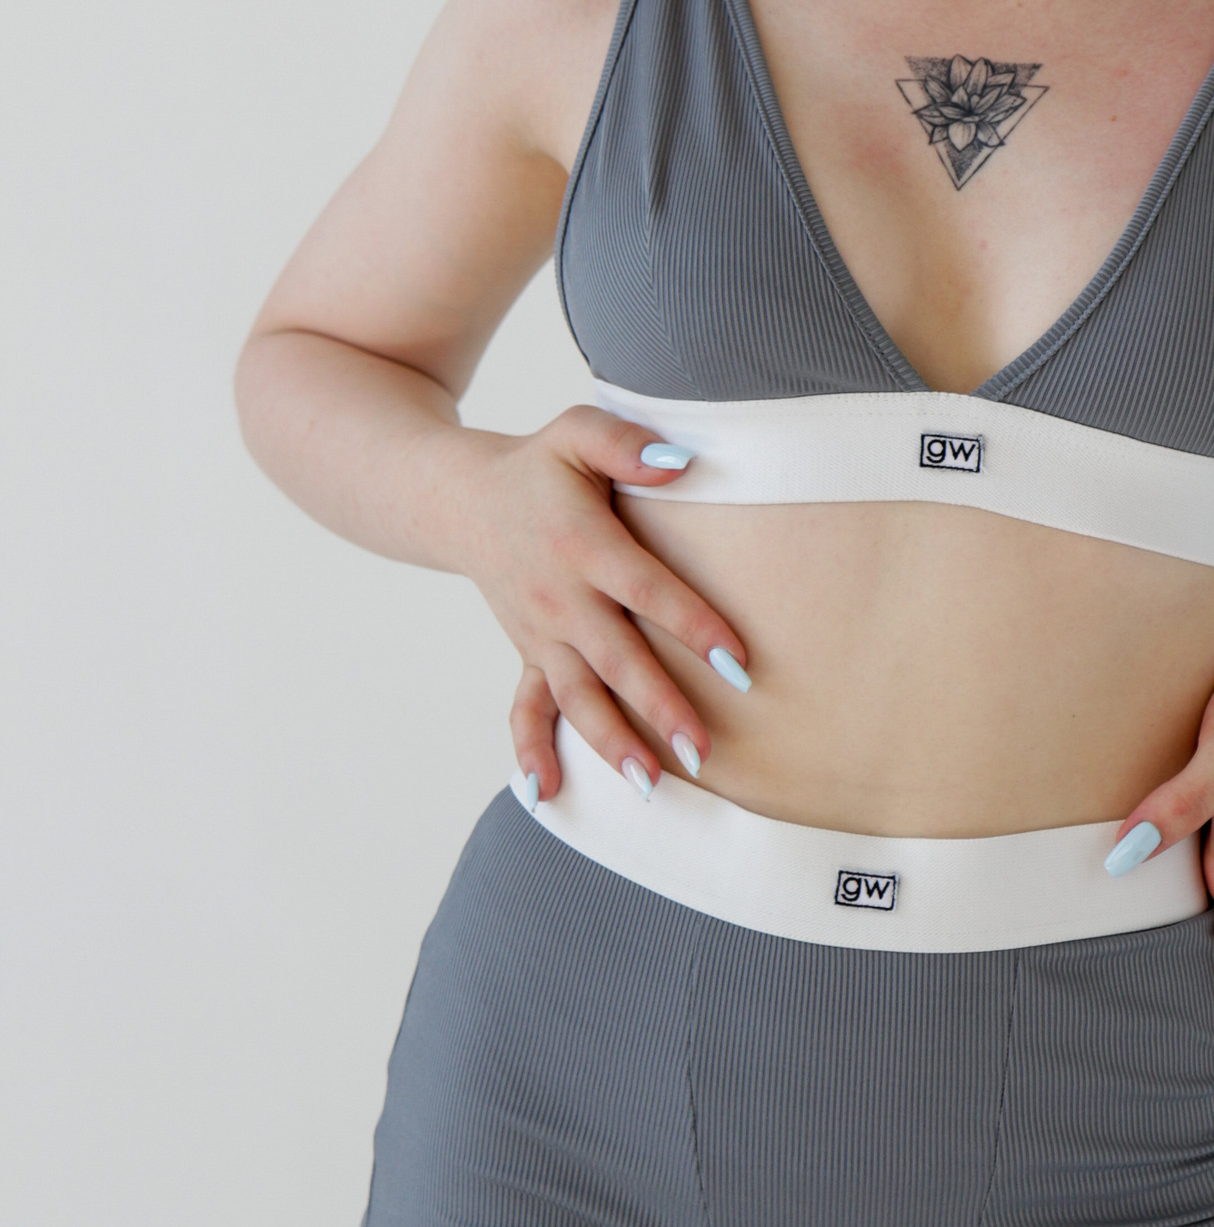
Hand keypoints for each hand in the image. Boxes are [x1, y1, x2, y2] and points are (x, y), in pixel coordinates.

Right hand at [447, 405, 749, 802]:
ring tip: (650, 784)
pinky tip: (545, 792)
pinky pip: (524, 708)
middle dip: (659, 707)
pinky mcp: (528, 653)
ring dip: (611, 742)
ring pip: (576, 697)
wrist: (463, 500)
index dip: (692, 626)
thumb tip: (679, 461)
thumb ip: (626, 445)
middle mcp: (559, 598)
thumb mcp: (577, 434)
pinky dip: (530, 750)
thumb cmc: (539, 466)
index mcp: (581, 545)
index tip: (737, 662)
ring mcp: (540, 633)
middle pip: (615, 661)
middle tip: (703, 749)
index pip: (646, 590)